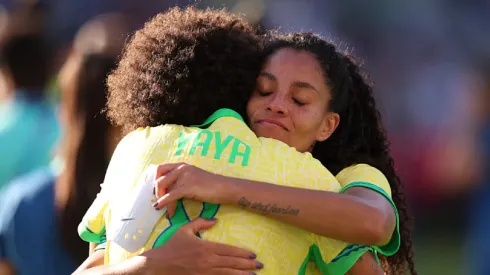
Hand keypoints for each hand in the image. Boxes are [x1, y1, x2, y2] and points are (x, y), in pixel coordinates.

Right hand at [141, 218, 262, 274]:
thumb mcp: (184, 230)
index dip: (242, 253)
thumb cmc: (172, 246)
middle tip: (260, 265)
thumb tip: (215, 220)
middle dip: (247, 265)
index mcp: (206, 247)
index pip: (229, 250)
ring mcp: (204, 272)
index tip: (253, 254)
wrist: (158, 264)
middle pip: (232, 263)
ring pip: (228, 274)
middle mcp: (208, 261)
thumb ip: (200, 223)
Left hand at [152, 162, 229, 216]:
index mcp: (182, 165)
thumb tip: (168, 190)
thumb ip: (181, 180)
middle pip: (159, 177)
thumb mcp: (193, 178)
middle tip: (159, 200)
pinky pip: (171, 195)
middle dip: (156, 191)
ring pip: (164, 188)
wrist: (224, 188)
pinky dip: (164, 203)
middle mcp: (182, 168)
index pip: (160, 168)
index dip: (155, 179)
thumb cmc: (210, 186)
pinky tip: (163, 209)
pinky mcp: (188, 187)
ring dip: (161, 199)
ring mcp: (185, 176)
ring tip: (164, 209)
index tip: (157, 191)